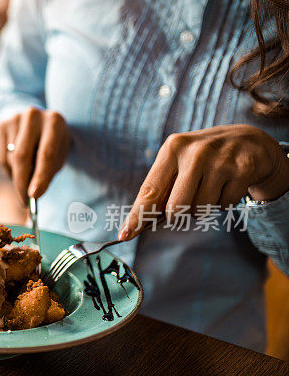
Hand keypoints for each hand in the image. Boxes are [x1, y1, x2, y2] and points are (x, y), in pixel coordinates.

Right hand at [0, 107, 69, 205]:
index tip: (34, 196)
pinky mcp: (2, 124)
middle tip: (24, 201)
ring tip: (27, 175)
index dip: (40, 177)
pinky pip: (1, 157)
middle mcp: (34, 116)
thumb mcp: (58, 153)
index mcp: (55, 121)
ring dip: (17, 175)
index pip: (46, 154)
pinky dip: (9, 169)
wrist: (36, 118)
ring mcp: (15, 118)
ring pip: (11, 159)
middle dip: (22, 182)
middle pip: (22, 157)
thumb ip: (47, 171)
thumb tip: (32, 193)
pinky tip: (17, 165)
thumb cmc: (50, 142)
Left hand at [120, 124, 288, 239]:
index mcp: (172, 149)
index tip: (125, 234)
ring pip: (200, 211)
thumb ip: (162, 187)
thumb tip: (141, 223)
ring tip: (210, 187)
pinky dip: (223, 203)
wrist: (250, 141)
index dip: (136, 216)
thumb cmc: (203, 158)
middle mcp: (194, 153)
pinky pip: (223, 207)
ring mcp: (220, 162)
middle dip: (178, 215)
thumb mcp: (180, 161)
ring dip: (202, 208)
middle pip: (175, 209)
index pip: (149, 190)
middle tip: (187, 200)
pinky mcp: (242, 171)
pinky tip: (227, 185)